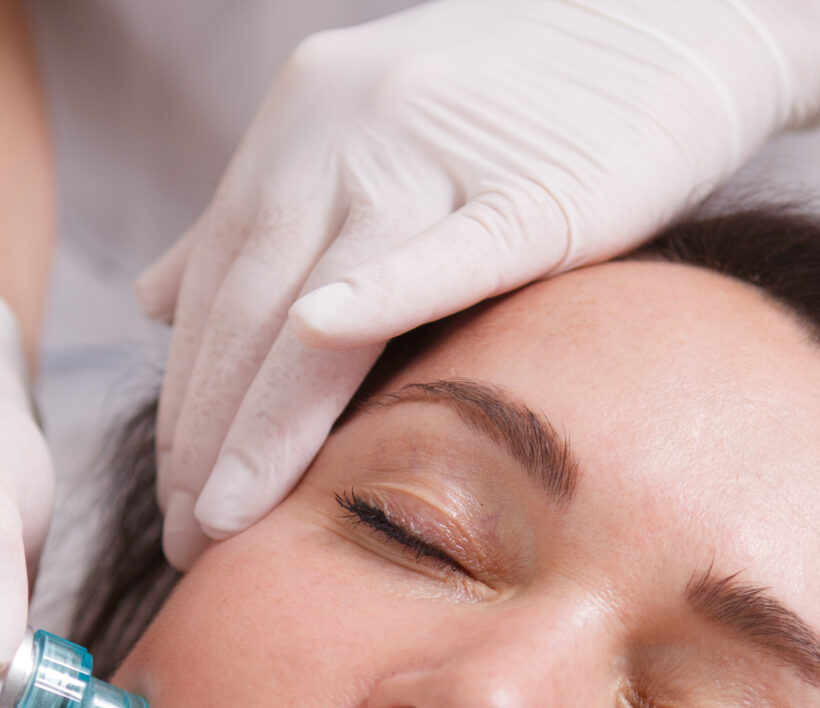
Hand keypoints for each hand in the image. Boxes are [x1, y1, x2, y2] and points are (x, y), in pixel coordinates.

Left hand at [137, 0, 819, 566]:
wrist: (669, 21)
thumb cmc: (523, 106)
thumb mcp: (366, 144)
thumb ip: (262, 226)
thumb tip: (150, 300)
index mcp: (300, 122)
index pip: (219, 289)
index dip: (185, 404)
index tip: (170, 502)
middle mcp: (342, 124)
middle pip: (249, 307)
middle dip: (206, 435)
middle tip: (188, 543)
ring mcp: (432, 145)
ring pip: (320, 299)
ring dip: (263, 423)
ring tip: (234, 522)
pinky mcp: (533, 180)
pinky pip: (447, 249)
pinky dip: (380, 292)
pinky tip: (321, 341)